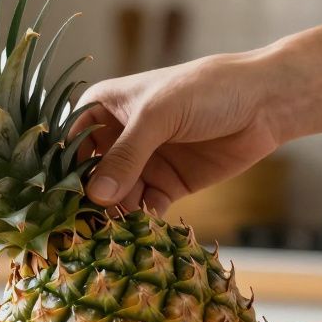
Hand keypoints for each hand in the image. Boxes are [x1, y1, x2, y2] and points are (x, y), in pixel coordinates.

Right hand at [73, 52, 286, 212]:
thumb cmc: (206, 90)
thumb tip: (95, 195)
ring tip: (116, 231)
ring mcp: (141, 163)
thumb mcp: (159, 116)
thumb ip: (126, 155)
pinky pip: (143, 208)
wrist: (265, 103)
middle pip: (89, 175)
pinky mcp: (166, 185)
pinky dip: (141, 221)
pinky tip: (142, 230)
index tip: (55, 198)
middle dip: (87, 199)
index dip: (62, 169)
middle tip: (85, 224)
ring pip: (114, 196)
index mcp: (103, 108)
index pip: (70, 141)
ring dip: (114, 214)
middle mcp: (116, 137)